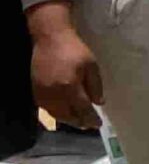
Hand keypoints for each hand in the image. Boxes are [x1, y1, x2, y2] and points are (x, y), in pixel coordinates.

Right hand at [26, 2, 99, 128]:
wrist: (50, 38)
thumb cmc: (74, 50)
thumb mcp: (91, 65)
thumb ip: (96, 86)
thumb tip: (99, 103)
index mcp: (70, 87)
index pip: (83, 109)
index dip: (91, 119)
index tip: (98, 124)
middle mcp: (54, 94)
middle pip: (67, 115)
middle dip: (79, 122)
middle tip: (89, 124)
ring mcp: (43, 93)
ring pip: (55, 114)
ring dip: (68, 119)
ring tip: (78, 120)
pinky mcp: (35, 90)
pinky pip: (46, 108)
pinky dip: (56, 113)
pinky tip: (64, 112)